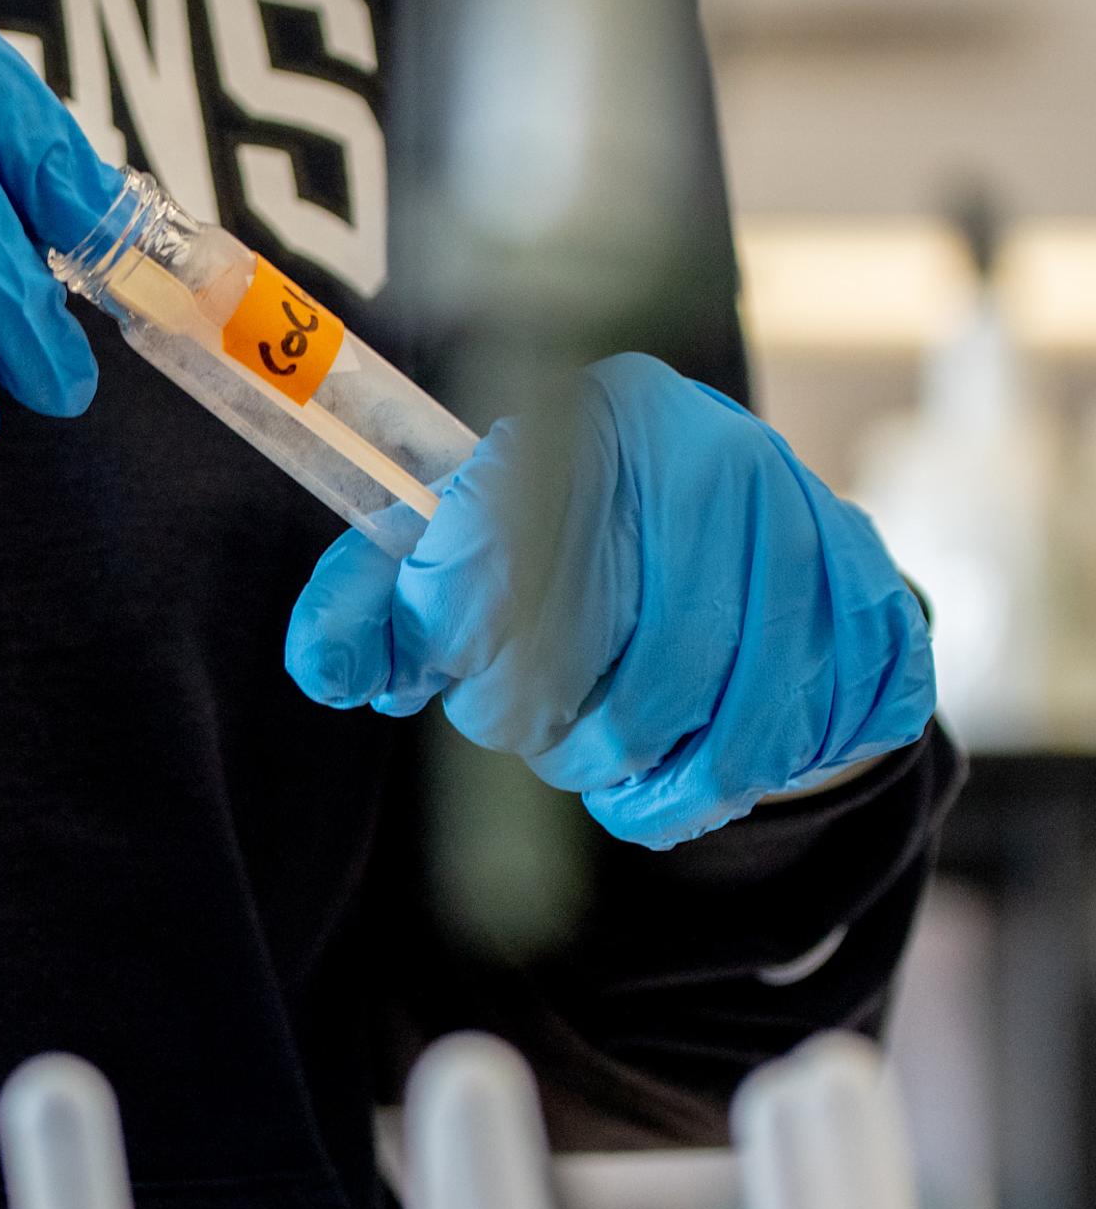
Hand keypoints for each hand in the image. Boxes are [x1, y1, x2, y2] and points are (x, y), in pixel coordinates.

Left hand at [283, 352, 934, 849]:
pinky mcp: (881, 594)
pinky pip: (830, 729)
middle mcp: (721, 454)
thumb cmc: (540, 552)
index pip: (551, 578)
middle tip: (548, 753)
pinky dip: (752, 779)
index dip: (506, 676)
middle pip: (663, 663)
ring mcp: (816, 522)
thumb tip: (326, 673)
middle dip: (584, 744)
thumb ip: (369, 612)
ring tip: (612, 782)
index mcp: (596, 422)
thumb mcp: (435, 562)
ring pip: (751, 720)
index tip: (484, 704)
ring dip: (667, 786)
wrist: (693, 521)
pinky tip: (699, 766)